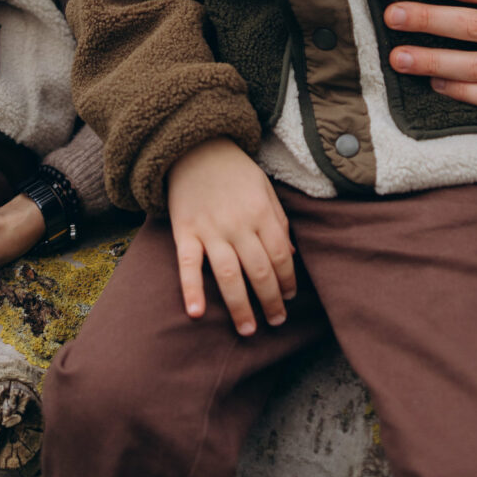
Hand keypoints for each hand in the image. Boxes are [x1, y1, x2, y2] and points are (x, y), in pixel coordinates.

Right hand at [166, 138, 295, 336]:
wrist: (195, 146)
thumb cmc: (234, 171)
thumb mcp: (264, 188)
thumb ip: (278, 221)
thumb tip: (290, 255)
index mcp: (261, 212)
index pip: (280, 255)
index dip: (288, 280)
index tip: (290, 297)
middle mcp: (238, 223)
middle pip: (259, 270)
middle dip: (270, 300)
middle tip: (276, 321)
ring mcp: (210, 229)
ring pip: (229, 275)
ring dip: (240, 306)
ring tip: (248, 330)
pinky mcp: (185, 231)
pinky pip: (188, 265)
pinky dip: (191, 290)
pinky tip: (196, 313)